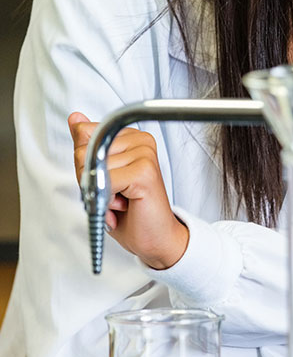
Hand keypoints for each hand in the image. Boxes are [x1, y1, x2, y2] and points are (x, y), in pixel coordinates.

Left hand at [69, 112, 186, 268]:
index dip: (86, 163)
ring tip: (121, 201)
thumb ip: (88, 145)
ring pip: (92, 168)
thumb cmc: (130, 210)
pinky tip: (125, 205)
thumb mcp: (100, 174)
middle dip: (90, 180)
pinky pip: (105, 182)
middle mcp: (142, 140)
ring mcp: (145, 154)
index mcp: (132, 136)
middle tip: (114, 194)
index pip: (85, 135)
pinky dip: (107, 200)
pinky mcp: (145, 172)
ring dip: (100, 193)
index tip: (107, 178)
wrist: (154, 237)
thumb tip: (75, 118)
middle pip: (85, 152)